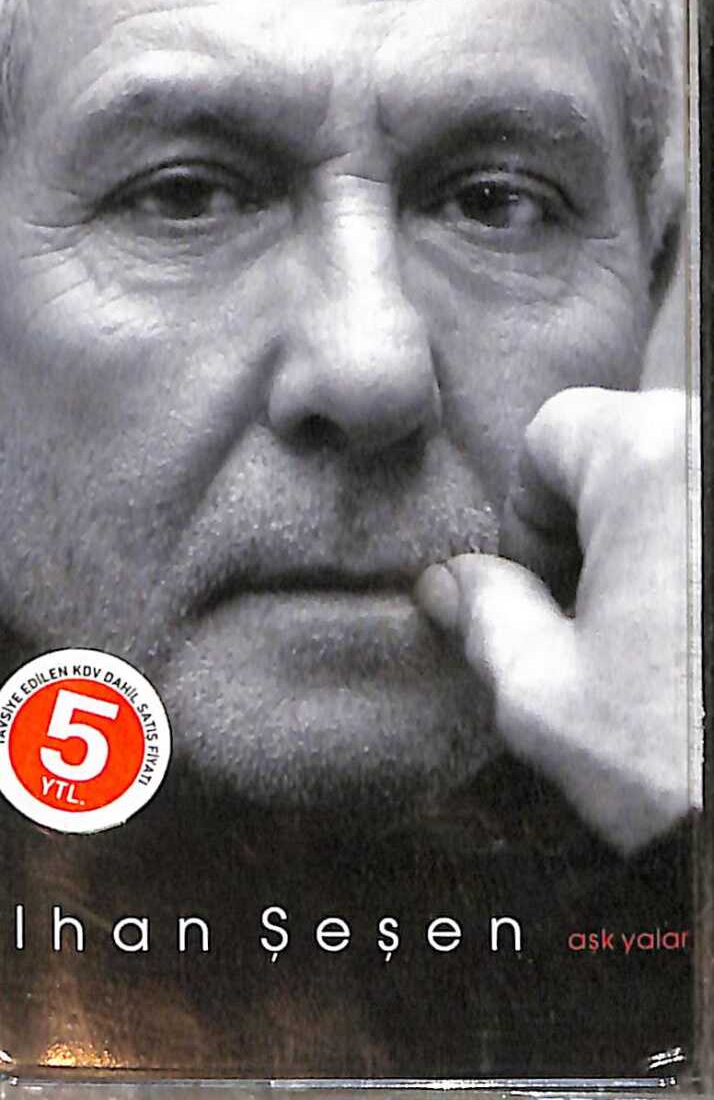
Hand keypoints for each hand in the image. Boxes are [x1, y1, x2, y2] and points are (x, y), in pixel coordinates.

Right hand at [416, 387, 691, 853]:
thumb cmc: (682, 765)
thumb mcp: (546, 697)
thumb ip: (487, 618)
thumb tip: (446, 582)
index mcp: (652, 461)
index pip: (556, 430)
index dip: (528, 513)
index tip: (545, 592)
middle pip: (630, 451)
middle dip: (597, 528)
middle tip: (600, 626)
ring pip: (685, 491)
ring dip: (657, 550)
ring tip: (659, 647)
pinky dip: (697, 571)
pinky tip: (697, 647)